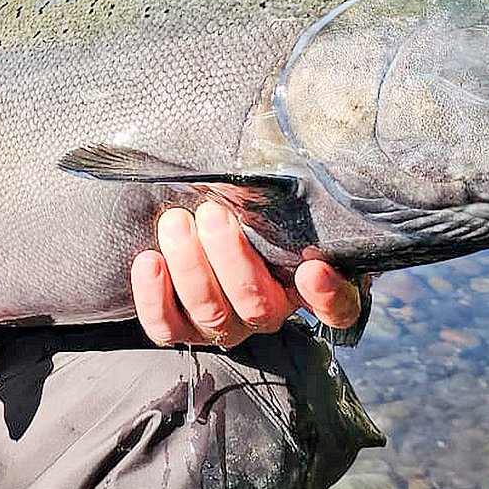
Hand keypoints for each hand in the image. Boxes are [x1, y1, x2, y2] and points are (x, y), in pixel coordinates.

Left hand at [131, 200, 362, 349]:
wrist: (197, 220)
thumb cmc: (249, 205)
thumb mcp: (277, 199)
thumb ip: (292, 196)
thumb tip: (307, 161)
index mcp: (304, 286)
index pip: (338, 307)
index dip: (328, 296)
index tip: (313, 269)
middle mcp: (267, 311)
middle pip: (258, 305)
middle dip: (232, 258)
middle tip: (213, 214)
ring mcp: (224, 324)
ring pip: (210, 313)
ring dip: (191, 267)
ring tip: (175, 223)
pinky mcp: (180, 327)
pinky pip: (166, 327)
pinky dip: (154, 298)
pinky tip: (150, 260)